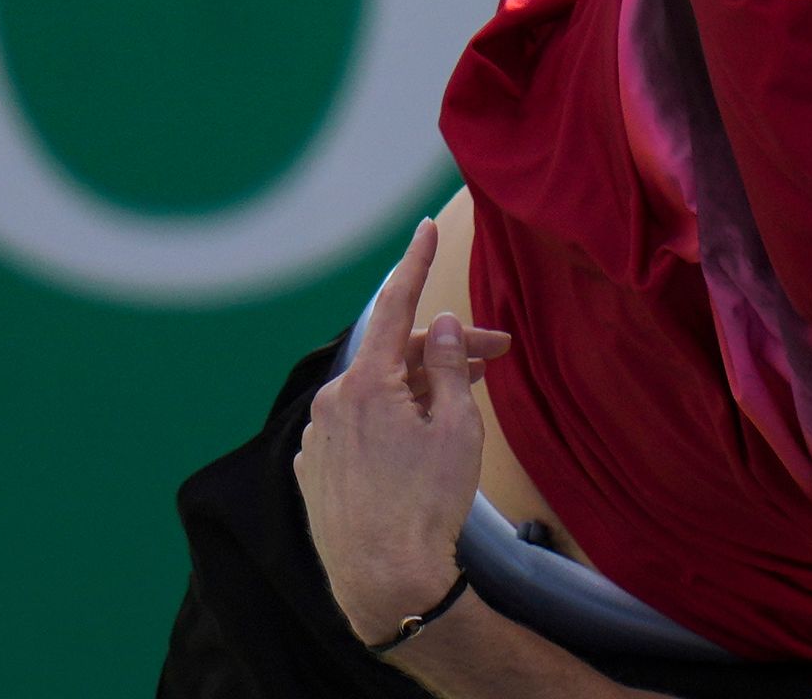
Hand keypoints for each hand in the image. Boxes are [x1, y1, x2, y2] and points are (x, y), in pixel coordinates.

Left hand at [295, 217, 513, 646]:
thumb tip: (443, 324)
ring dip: (417, 390)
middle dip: (445, 350)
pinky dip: (388, 423)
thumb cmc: (427, 505)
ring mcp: (316, 439)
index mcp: (366, 383)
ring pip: (375, 394)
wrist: (384, 582)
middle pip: (394, 355)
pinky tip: (418, 447)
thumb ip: (449, 366)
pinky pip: (355, 428)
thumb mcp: (456, 429)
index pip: (395, 304)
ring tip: (462, 407)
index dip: (416, 263)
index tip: (426, 229)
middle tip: (498, 358)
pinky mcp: (313, 471)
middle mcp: (332, 402)